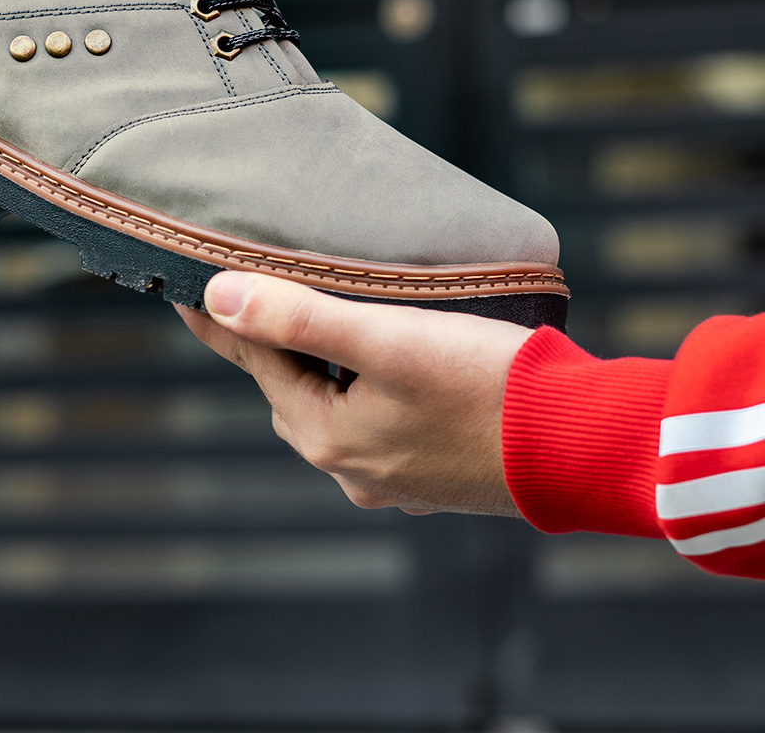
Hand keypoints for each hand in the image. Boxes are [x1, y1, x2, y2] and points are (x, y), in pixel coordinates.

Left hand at [175, 272, 534, 516]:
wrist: (583, 445)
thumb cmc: (487, 385)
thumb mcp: (386, 338)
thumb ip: (299, 316)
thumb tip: (217, 297)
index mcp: (329, 438)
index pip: (258, 361)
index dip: (221, 319)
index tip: (186, 290)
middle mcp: (354, 469)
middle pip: (292, 388)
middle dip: (272, 344)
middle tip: (252, 296)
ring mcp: (395, 479)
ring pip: (334, 407)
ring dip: (322, 366)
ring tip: (319, 321)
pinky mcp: (434, 474)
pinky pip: (376, 422)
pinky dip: (364, 388)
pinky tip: (382, 366)